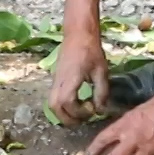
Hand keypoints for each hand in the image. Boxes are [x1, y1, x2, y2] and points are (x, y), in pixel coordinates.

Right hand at [49, 0, 109, 125]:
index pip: (67, 102)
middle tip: (83, 119)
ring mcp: (55, 80)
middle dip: (68, 118)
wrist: (78, 35)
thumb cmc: (91, 51)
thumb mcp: (101, 71)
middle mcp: (59, 81)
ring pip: (51, 103)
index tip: (92, 110)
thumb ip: (101, 92)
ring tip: (79, 114)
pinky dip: (63, 106)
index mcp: (71, 78)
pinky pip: (54, 97)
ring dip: (63, 114)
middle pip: (55, 106)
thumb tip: (100, 110)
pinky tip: (76, 104)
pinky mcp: (56, 79)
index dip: (79, 112)